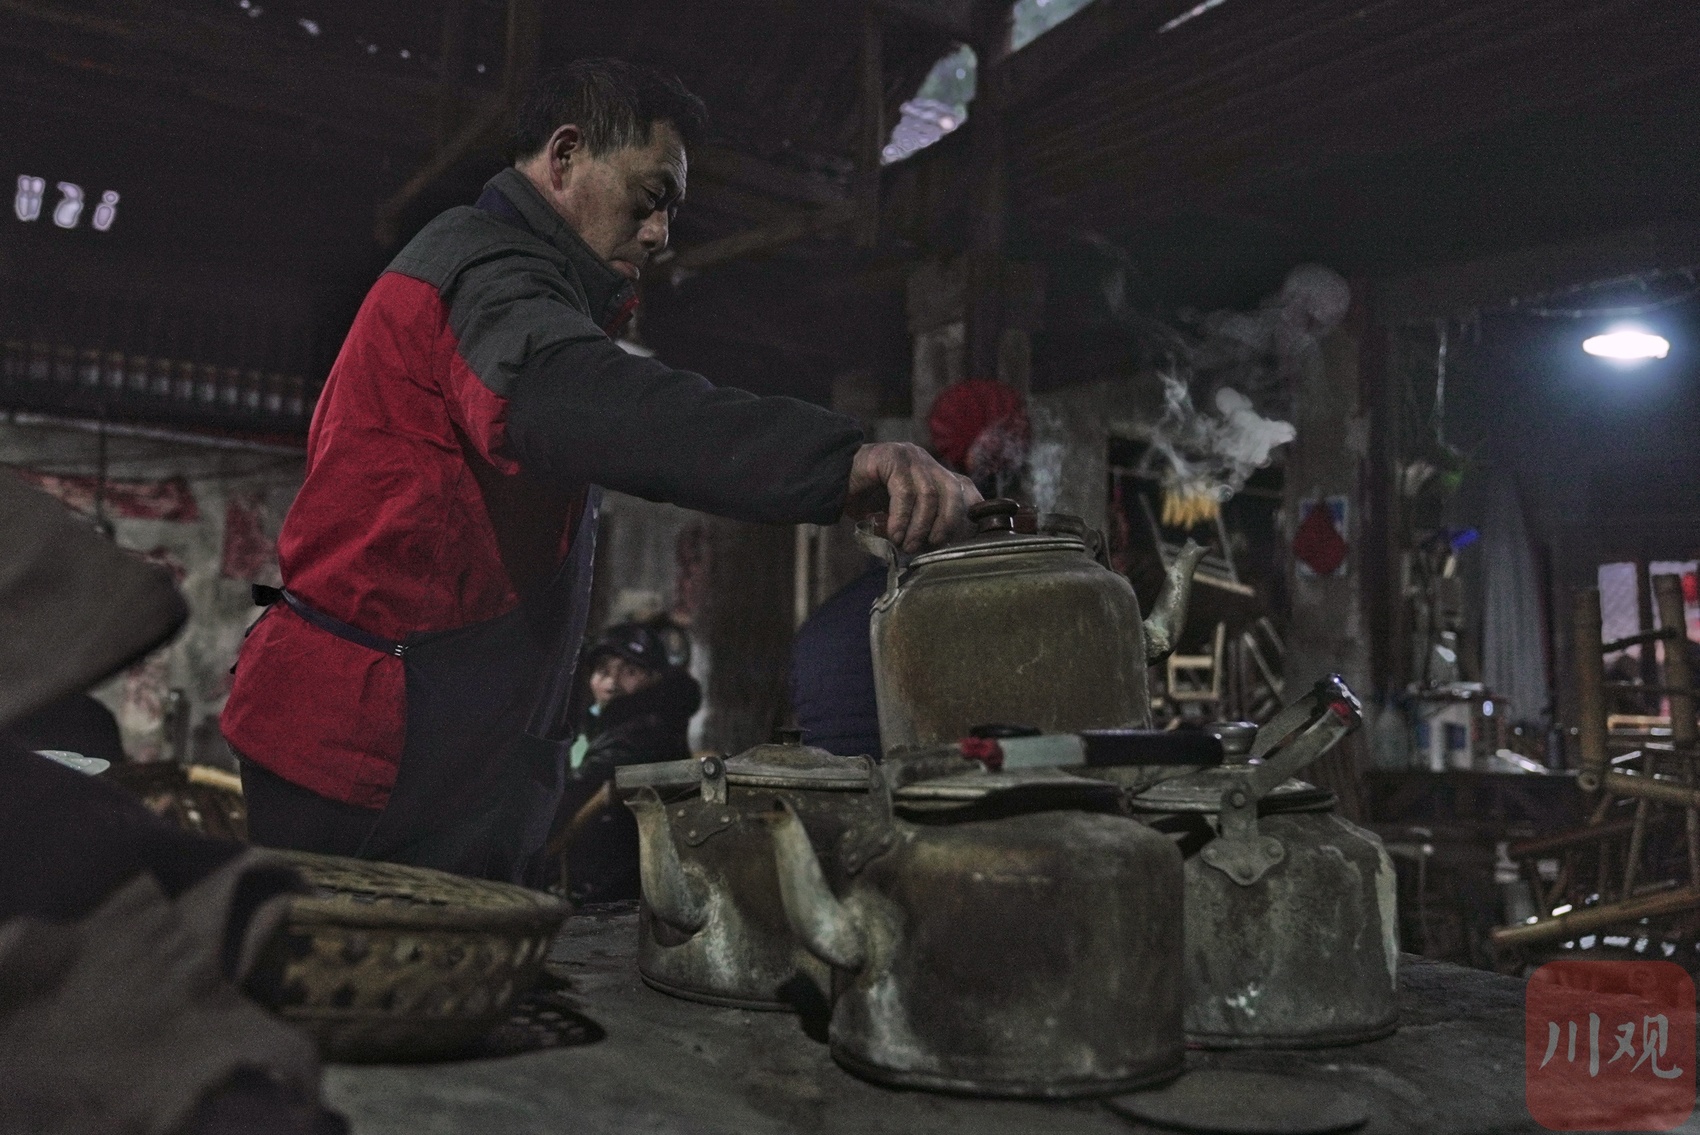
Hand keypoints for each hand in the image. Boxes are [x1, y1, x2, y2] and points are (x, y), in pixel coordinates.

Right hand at [844, 442, 981, 552]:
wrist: (830, 478)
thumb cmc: (865, 499)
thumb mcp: (897, 515)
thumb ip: (916, 524)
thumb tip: (934, 547)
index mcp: (932, 472)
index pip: (964, 486)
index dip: (972, 509)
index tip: (970, 533)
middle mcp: (926, 461)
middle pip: (953, 490)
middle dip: (947, 523)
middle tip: (932, 545)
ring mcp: (910, 457)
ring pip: (929, 494)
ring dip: (919, 526)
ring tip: (906, 543)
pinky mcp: (893, 457)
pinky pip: (905, 492)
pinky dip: (902, 517)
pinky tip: (894, 533)